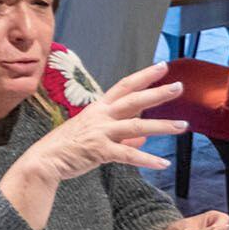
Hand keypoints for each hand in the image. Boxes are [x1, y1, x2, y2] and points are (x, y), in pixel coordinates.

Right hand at [11, 62, 186, 185]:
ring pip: (137, 125)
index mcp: (99, 108)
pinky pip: (129, 155)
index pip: (125, 86)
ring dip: (162, 126)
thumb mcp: (94, 134)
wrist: (45, 160)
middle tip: (179, 87)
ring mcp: (101, 132)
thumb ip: (122, 136)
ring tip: (183, 126)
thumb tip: (143, 138)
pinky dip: (148, 160)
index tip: (163, 66)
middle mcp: (101, 116)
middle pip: (134, 100)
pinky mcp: (100, 151)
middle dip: (158, 93)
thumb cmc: (69, 146)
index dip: (144, 76)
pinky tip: (163, 163)